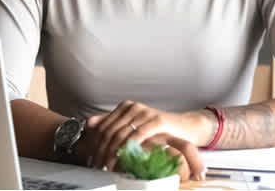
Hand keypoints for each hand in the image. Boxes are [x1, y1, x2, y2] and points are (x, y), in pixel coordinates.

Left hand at [80, 100, 212, 179]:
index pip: (103, 125)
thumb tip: (90, 123)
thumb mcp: (133, 127)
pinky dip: (128, 148)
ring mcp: (145, 112)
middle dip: (101, 151)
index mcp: (125, 107)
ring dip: (112, 153)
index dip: (95, 144)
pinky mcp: (157, 120)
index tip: (91, 159)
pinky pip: (137, 135)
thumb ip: (112, 124)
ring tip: (109, 166)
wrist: (184, 127)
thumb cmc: (159, 130)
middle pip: (109, 130)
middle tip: (98, 166)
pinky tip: (124, 158)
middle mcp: (133, 107)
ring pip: (121, 134)